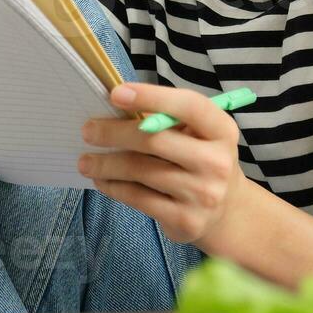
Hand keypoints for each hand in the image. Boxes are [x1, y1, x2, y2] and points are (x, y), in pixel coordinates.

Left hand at [79, 83, 246, 243]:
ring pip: (141, 171)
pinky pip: (139, 198)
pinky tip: (102, 180)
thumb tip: (118, 109)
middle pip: (156, 140)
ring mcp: (203, 194)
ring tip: (85, 161)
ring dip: (106, 164)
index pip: (189, 106)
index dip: (152, 96)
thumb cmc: (202, 161)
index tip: (115, 93)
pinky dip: (114, 187)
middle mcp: (217, 162)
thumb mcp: (197, 136)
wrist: (227, 212)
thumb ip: (166, 120)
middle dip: (115, 133)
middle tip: (88, 130)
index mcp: (222, 131)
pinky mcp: (186, 220)